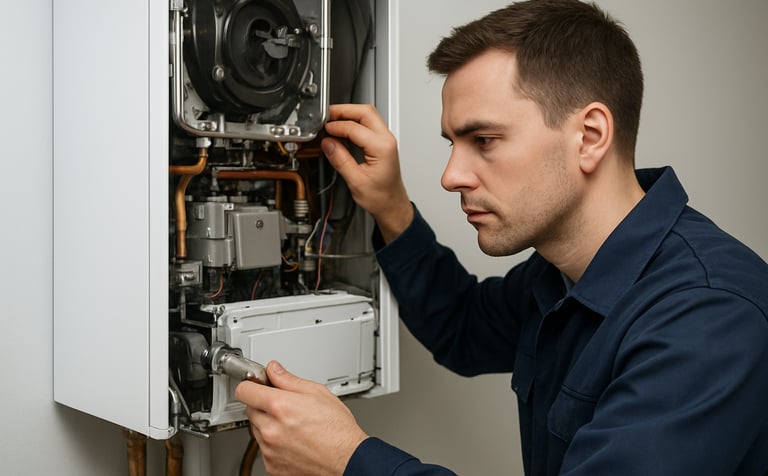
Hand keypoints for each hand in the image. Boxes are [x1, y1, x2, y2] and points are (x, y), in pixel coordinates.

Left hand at [235, 361, 368, 475]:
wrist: (347, 459)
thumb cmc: (337, 429)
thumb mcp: (317, 392)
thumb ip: (289, 380)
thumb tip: (274, 370)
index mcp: (280, 407)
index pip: (245, 390)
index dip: (251, 385)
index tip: (257, 384)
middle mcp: (270, 429)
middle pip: (250, 409)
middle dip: (263, 405)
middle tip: (283, 405)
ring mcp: (269, 449)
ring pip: (257, 430)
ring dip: (268, 424)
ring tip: (292, 425)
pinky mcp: (272, 465)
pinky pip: (264, 449)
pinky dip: (273, 444)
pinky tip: (293, 440)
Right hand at [322, 104, 413, 242]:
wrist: (392, 206)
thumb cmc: (380, 198)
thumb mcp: (356, 181)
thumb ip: (340, 159)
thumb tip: (327, 143)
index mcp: (382, 148)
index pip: (355, 128)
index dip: (336, 126)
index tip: (323, 129)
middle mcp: (387, 140)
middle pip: (365, 112)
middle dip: (344, 110)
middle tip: (326, 115)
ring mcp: (386, 140)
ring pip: (367, 115)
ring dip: (349, 114)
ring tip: (332, 120)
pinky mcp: (382, 143)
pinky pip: (368, 124)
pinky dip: (354, 122)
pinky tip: (342, 129)